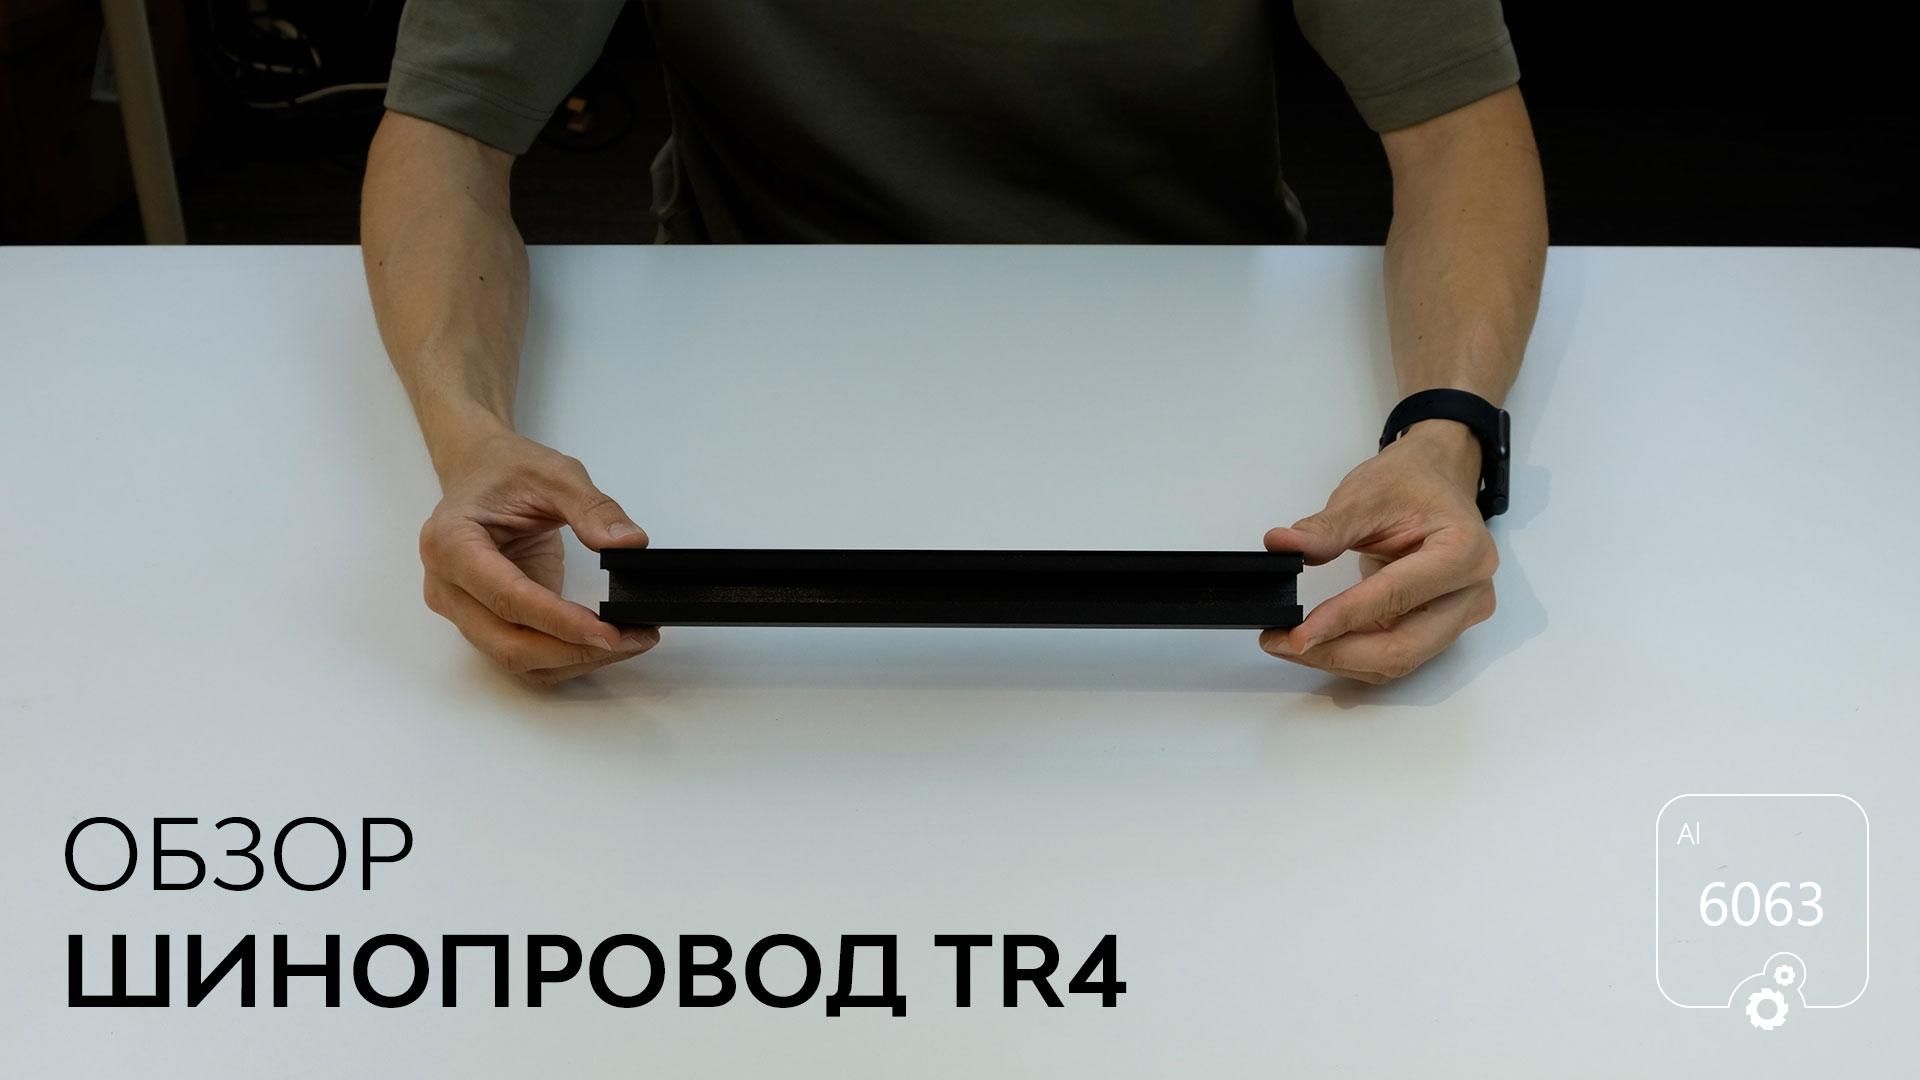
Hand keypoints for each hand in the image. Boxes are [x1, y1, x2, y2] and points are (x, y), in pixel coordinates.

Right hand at [418, 429, 656, 685]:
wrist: (480, 472)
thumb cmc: (505, 470)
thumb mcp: (554, 472)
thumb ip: (592, 508)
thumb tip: (628, 543)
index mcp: (451, 544)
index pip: (507, 597)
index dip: (559, 621)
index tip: (608, 630)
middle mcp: (448, 587)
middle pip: (509, 644)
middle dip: (573, 650)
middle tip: (631, 639)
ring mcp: (463, 611)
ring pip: (517, 660)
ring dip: (574, 659)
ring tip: (630, 640)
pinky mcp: (486, 623)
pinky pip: (526, 657)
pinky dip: (566, 657)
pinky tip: (604, 641)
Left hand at [1259, 420, 1498, 682]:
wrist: (1437, 481)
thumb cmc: (1411, 483)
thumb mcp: (1364, 495)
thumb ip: (1325, 529)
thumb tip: (1282, 546)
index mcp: (1462, 552)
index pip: (1395, 597)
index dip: (1341, 619)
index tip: (1296, 634)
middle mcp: (1469, 594)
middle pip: (1401, 648)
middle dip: (1337, 653)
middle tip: (1283, 644)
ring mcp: (1457, 617)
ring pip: (1396, 661)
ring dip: (1339, 659)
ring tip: (1288, 643)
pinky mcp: (1438, 629)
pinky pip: (1393, 655)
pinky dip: (1351, 655)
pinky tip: (1316, 642)